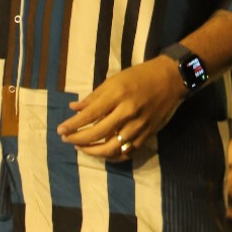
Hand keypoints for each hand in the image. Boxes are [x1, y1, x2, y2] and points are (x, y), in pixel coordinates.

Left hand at [56, 57, 183, 161]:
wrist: (171, 79)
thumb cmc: (140, 75)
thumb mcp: (115, 79)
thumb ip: (94, 96)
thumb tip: (74, 109)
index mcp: (118, 94)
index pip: (90, 115)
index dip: (73, 125)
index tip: (60, 130)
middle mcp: (128, 112)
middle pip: (98, 133)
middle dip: (78, 139)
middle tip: (66, 140)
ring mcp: (138, 126)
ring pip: (111, 148)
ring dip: (92, 151)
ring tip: (81, 147)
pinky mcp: (146, 135)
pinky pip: (126, 152)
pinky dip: (111, 156)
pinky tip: (102, 153)